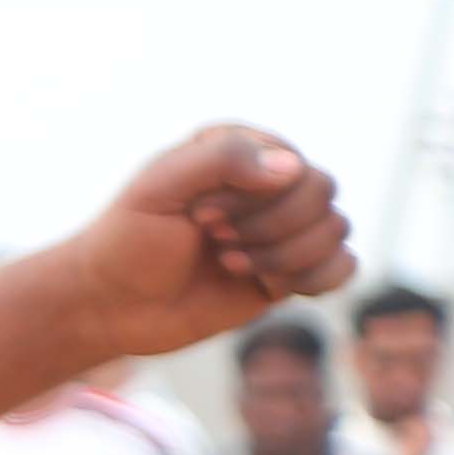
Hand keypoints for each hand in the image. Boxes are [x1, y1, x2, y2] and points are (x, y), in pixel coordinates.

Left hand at [66, 127, 353, 359]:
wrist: (109, 306)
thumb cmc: (127, 241)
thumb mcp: (157, 188)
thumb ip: (222, 159)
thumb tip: (293, 167)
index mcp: (241, 149)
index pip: (293, 165)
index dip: (252, 200)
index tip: (198, 218)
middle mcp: (269, 182)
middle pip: (322, 194)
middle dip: (267, 228)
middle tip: (213, 242)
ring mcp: (282, 226)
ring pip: (335, 230)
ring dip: (282, 257)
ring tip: (227, 264)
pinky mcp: (289, 269)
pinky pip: (344, 266)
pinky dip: (315, 279)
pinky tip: (267, 284)